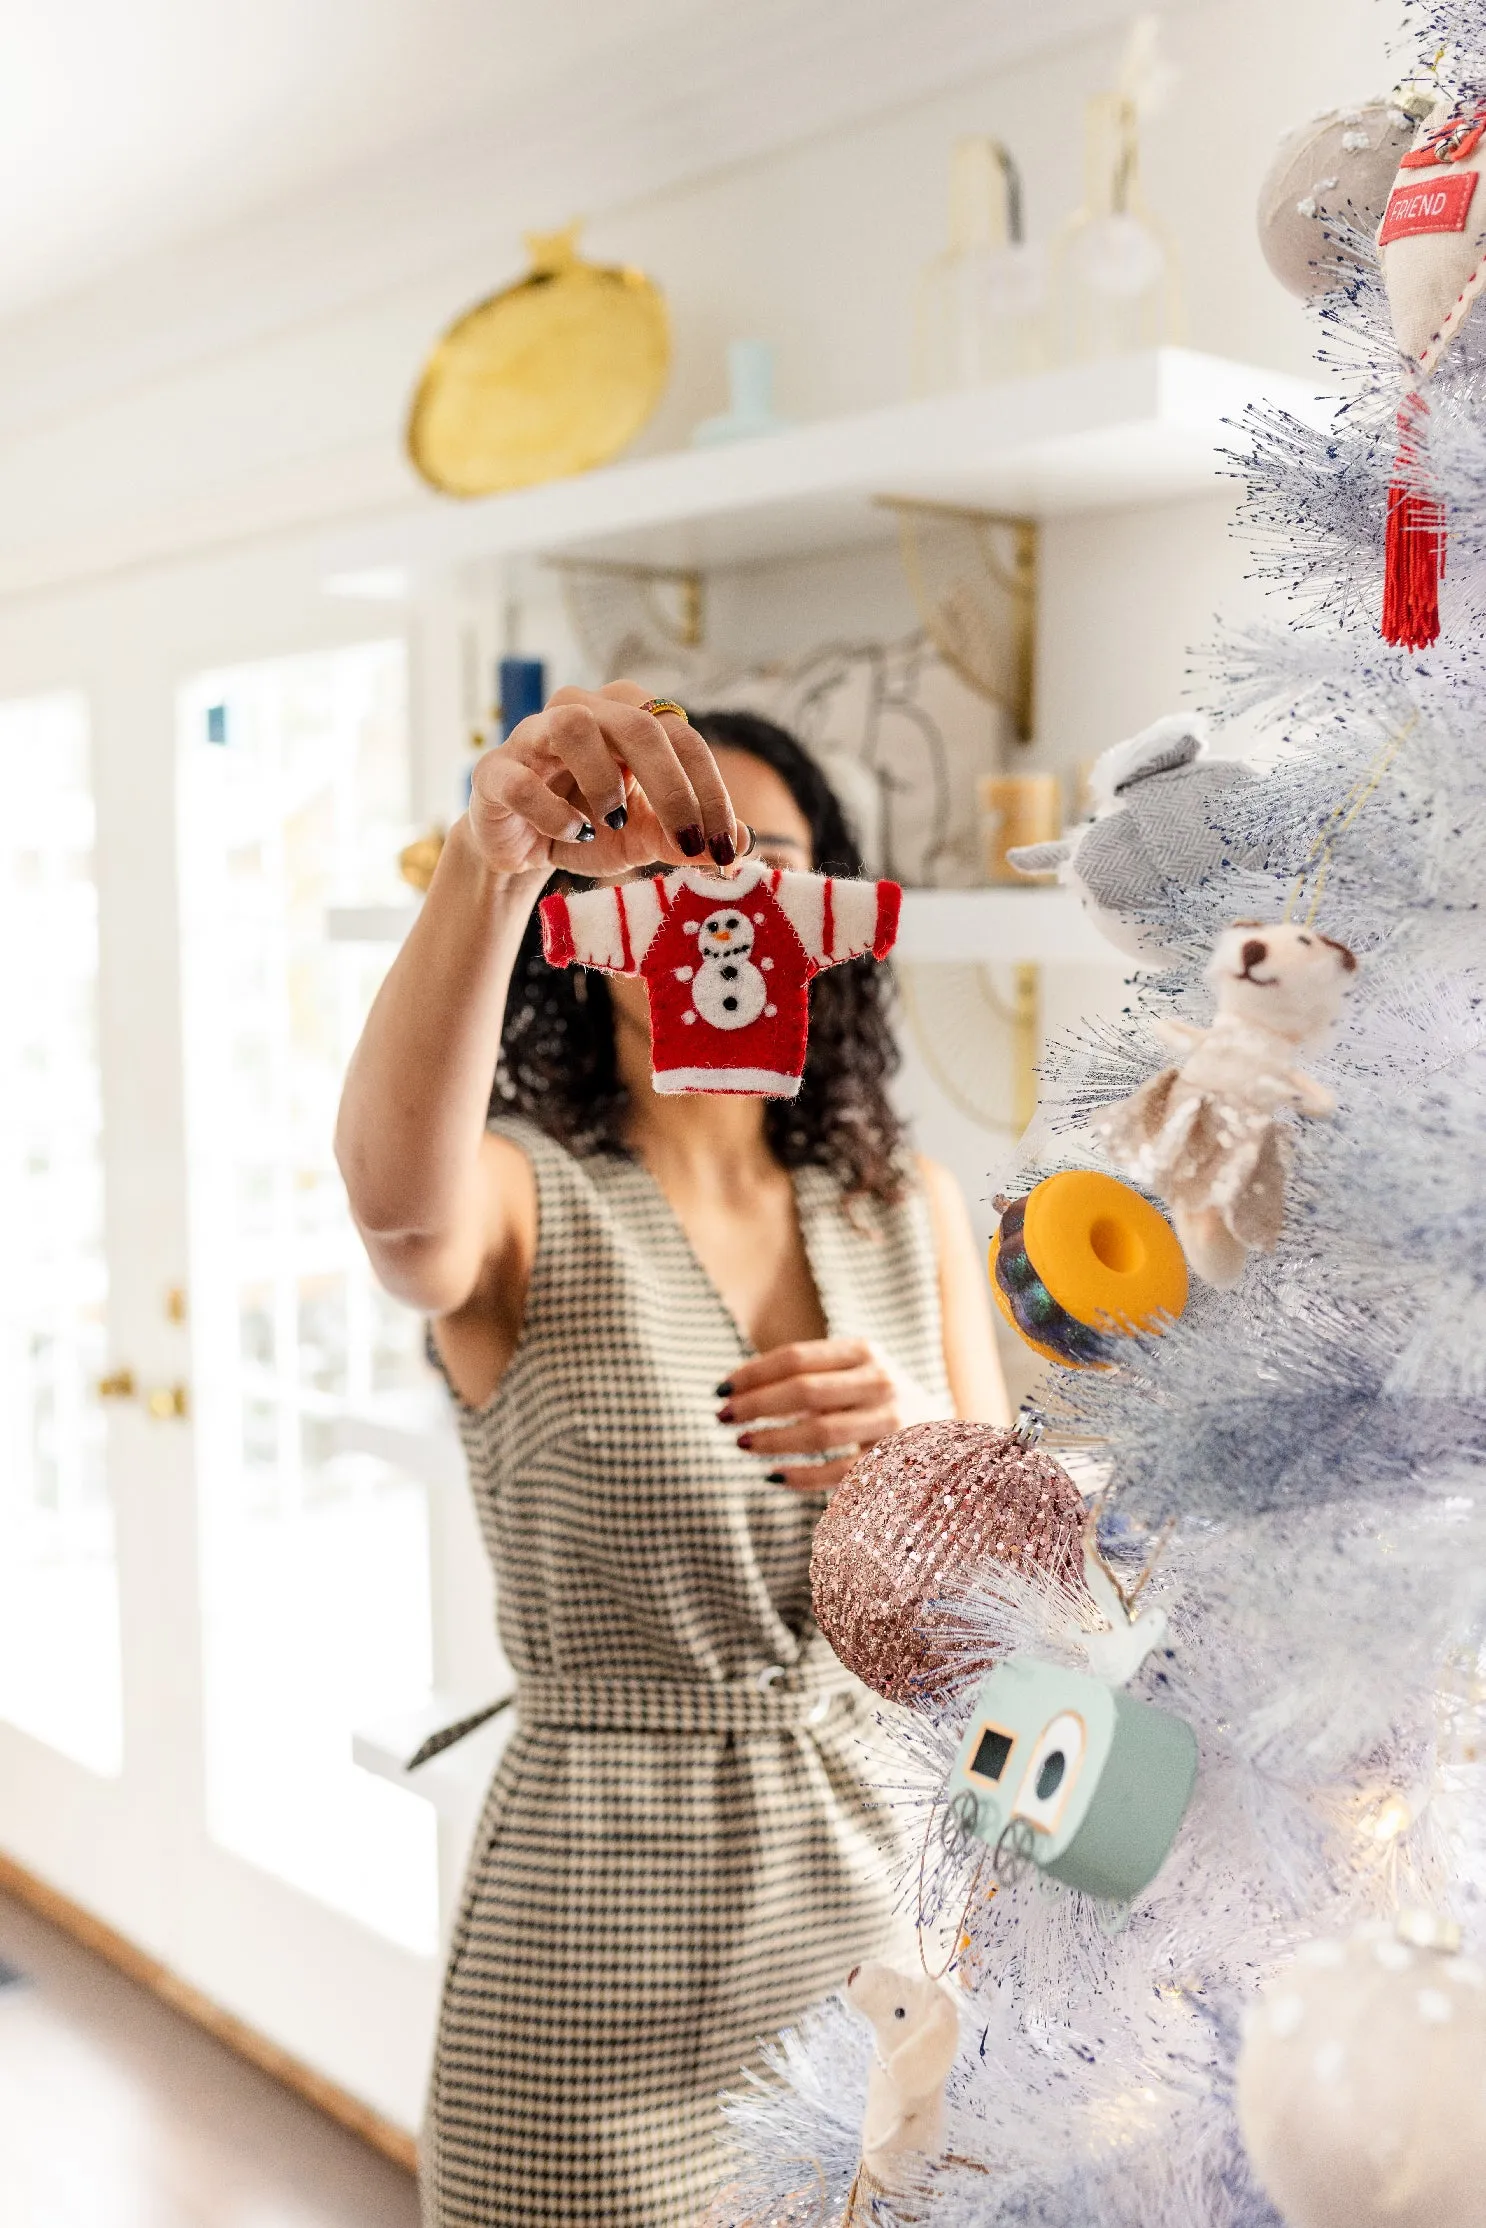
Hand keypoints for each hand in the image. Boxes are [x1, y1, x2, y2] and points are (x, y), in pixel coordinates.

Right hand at [467, 679, 737, 879]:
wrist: (521, 847)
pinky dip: (553, 812)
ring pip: (574, 726)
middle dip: (672, 789)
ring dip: (604, 781)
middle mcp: (582, 710)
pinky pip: (522, 779)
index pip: (683, 739)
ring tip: (613, 821)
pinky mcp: (494, 770)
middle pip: (638, 725)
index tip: (724, 846)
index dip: (710, 792)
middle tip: (689, 843)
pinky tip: (572, 832)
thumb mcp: (644, 836)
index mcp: (628, 715)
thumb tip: (741, 843)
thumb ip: (685, 837)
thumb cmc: (589, 826)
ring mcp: (533, 735)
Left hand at [716, 1337, 938, 1491]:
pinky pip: (838, 1473)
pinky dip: (801, 1476)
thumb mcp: (854, 1374)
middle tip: (722, 1417)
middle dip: (755, 1405)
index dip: (753, 1372)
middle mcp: (880, 1381)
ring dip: (773, 1440)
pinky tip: (773, 1477)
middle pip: (804, 1391)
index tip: (720, 1388)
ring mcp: (890, 1421)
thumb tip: (738, 1388)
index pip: (797, 1357)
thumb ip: (808, 1375)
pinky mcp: (894, 1461)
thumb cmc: (880, 1403)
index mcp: (864, 1352)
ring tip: (742, 1444)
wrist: (949, 1439)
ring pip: (819, 1431)